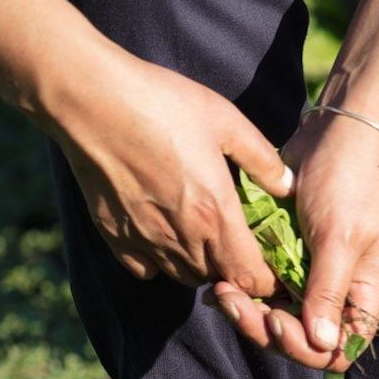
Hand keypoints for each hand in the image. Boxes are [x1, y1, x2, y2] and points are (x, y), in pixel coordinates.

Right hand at [46, 47, 292, 293]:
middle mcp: (182, 237)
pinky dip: (159, 261)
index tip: (268, 259)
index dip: (265, 277)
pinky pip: (145, 269)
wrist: (89, 98)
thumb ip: (263, 160)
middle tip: (238, 242)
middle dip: (234, 270)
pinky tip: (163, 233)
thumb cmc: (161, 104)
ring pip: (184, 277)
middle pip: (220, 280)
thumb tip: (289, 187)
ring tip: (203, 236)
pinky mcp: (113, 234)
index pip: (251, 278)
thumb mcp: (227, 122)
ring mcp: (145, 240)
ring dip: (200, 266)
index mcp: (216, 215)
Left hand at [212, 107, 378, 372]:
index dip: (305, 349)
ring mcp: (314, 275)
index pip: (338, 351)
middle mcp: (341, 292)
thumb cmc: (350, 183)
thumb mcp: (341, 239)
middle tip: (231, 299)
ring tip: (220, 288)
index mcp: (364, 294)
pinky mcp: (292, 255)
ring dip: (248, 310)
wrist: (340, 133)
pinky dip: (245, 289)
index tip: (275, 321)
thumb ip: (328, 292)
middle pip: (302, 338)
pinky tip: (220, 280)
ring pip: (280, 316)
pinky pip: (268, 287)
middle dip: (264, 328)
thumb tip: (323, 345)